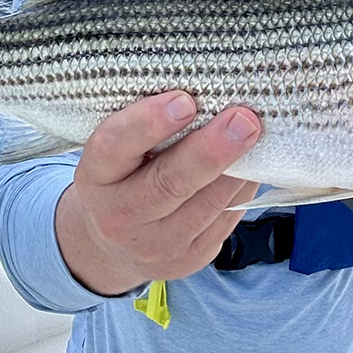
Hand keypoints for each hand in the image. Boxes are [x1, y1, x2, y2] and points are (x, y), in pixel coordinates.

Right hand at [54, 91, 260, 295]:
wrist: (110, 245)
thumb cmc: (120, 180)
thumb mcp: (115, 154)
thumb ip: (146, 127)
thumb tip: (206, 93)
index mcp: (96, 176)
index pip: (114, 146)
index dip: (149, 122)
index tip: (184, 100)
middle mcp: (120, 216)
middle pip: (169, 183)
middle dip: (211, 150)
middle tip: (243, 120)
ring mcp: (156, 245)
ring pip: (208, 204)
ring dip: (238, 167)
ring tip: (256, 134)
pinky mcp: (189, 259)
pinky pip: (225, 219)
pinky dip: (242, 188)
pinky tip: (250, 166)